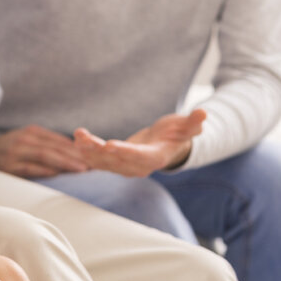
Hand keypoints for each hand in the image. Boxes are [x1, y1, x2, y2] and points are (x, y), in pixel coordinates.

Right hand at [0, 126, 87, 177]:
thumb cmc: (12, 148)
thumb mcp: (29, 139)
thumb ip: (49, 144)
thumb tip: (77, 152)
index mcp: (33, 132)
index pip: (59, 140)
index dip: (78, 148)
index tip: (95, 156)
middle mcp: (24, 139)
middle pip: (54, 147)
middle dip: (75, 156)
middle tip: (93, 164)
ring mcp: (15, 152)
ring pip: (44, 156)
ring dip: (64, 163)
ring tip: (81, 169)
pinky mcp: (8, 166)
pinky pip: (29, 168)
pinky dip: (45, 170)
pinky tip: (58, 173)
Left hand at [73, 109, 205, 176]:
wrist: (166, 146)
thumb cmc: (177, 135)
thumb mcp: (186, 127)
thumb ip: (193, 123)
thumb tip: (203, 113)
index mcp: (156, 157)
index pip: (139, 157)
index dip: (125, 153)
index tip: (109, 146)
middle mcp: (138, 166)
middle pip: (117, 161)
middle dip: (99, 151)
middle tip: (84, 139)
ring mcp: (125, 166)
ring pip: (104, 162)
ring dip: (89, 150)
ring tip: (78, 136)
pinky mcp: (115, 163)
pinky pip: (99, 160)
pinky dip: (87, 151)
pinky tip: (76, 139)